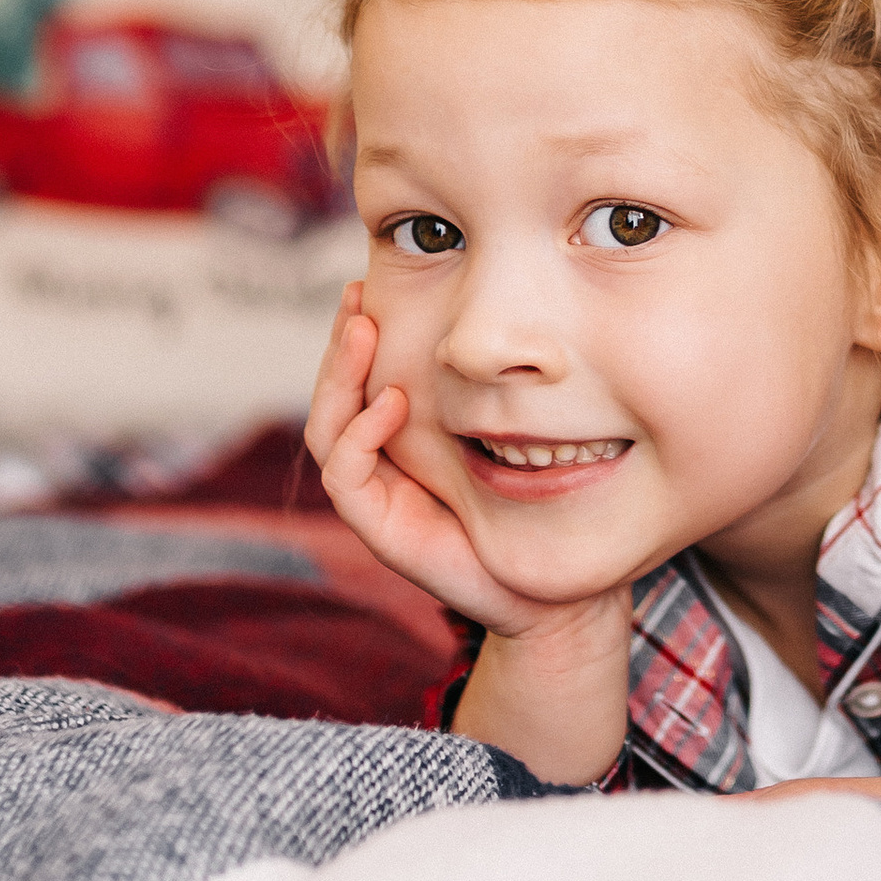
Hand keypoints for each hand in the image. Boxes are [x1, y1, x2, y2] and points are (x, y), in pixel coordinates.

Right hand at [307, 287, 515, 624]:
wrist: (551, 594)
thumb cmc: (537, 511)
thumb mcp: (514, 434)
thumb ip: (492, 391)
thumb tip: (501, 325)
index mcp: (401, 442)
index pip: (359, 380)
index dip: (355, 335)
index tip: (368, 286)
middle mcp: (380, 466)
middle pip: (334, 396)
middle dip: (340, 344)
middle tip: (357, 296)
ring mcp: (377, 497)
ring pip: (329, 429)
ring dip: (341, 377)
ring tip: (363, 330)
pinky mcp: (382, 527)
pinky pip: (347, 477)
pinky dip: (361, 436)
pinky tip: (390, 402)